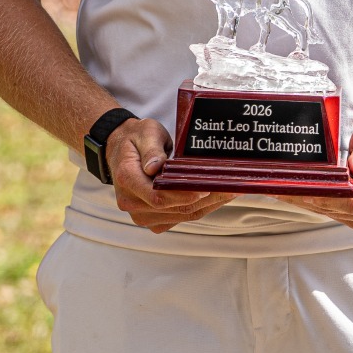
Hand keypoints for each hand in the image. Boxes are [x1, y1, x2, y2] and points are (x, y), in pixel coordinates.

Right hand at [107, 117, 235, 233]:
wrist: (122, 151)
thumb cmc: (136, 140)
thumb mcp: (145, 133)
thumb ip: (151, 149)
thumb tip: (155, 167)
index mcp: (127, 179)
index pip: (157, 196)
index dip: (183, 195)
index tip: (205, 187)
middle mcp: (131, 202)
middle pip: (173, 208)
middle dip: (204, 199)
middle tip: (230, 187)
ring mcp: (142, 214)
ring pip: (180, 215)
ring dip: (207, 205)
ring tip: (230, 191)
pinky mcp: (154, 219)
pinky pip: (180, 217)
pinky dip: (200, 207)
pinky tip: (217, 196)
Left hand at [274, 111, 352, 229]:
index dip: (327, 198)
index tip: (304, 189)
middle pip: (341, 210)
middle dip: (311, 200)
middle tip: (282, 189)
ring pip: (337, 214)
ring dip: (312, 205)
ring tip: (286, 192)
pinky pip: (340, 215)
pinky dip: (321, 206)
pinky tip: (303, 196)